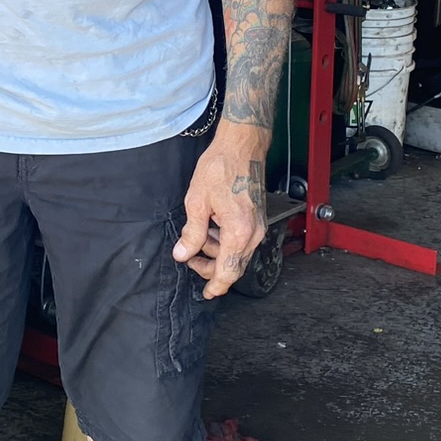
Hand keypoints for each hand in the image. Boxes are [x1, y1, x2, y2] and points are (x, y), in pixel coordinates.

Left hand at [172, 125, 268, 299]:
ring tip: (197, 234)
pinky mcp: (257, 218)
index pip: (228, 271)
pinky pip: (241, 240)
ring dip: (216, 251)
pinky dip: (225, 240)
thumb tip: (183, 254)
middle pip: (234, 265)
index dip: (216, 285)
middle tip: (190, 258)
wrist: (242, 147)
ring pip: (236, 253)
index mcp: (238, 231)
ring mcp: (258, 226)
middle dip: (211, 267)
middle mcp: (253, 232)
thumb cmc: (221, 168)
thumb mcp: (197, 202)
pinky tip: (211, 227)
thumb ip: (192, 233)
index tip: (207, 294)